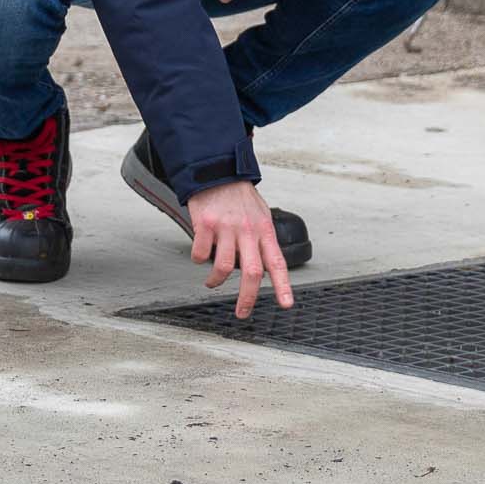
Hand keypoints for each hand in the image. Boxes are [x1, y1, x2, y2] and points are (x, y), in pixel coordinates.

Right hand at [186, 180, 294, 318]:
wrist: (216, 171)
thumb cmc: (239, 196)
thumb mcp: (260, 214)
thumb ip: (262, 240)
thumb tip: (264, 268)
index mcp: (264, 230)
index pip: (277, 262)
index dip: (282, 286)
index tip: (286, 304)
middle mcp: (247, 231)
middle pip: (251, 272)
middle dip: (247, 298)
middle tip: (242, 312)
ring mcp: (226, 228)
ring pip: (223, 267)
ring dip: (215, 281)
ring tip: (212, 283)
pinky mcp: (205, 225)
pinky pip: (200, 254)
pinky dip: (198, 260)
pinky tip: (200, 255)